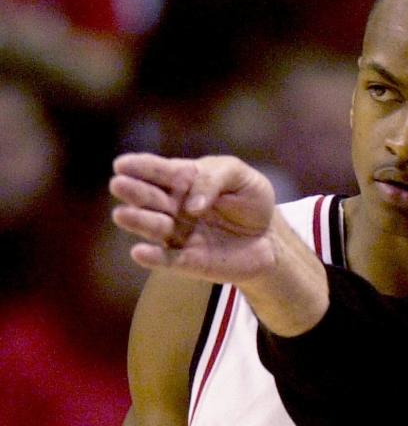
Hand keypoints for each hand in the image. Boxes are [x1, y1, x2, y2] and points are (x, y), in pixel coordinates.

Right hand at [110, 153, 277, 282]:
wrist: (270, 237)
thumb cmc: (250, 201)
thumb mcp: (239, 176)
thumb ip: (214, 179)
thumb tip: (192, 205)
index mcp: (183, 179)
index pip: (158, 171)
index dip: (139, 167)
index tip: (122, 165)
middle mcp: (174, 206)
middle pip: (150, 198)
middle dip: (134, 191)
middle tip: (119, 185)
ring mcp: (179, 234)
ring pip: (154, 227)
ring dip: (138, 221)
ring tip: (122, 215)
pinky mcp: (189, 261)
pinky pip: (168, 260)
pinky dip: (153, 258)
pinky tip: (139, 253)